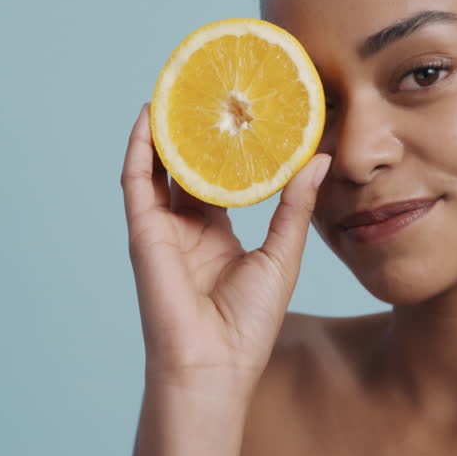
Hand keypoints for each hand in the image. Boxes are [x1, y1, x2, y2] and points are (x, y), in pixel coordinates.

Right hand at [120, 103, 330, 394]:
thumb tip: (320, 158)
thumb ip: (295, 205)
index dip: (228, 147)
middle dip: (194, 131)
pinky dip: (139, 148)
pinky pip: (136, 183)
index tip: (243, 113)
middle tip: (208, 89)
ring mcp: (162, 231)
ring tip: (177, 88)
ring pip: (158, 168)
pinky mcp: (144, 234)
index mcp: (218, 237)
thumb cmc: (247, 324)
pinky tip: (149, 116)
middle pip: (186, 168)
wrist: (214, 366)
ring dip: (164, 130)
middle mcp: (186, 230)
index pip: (220, 180)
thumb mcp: (281, 254)